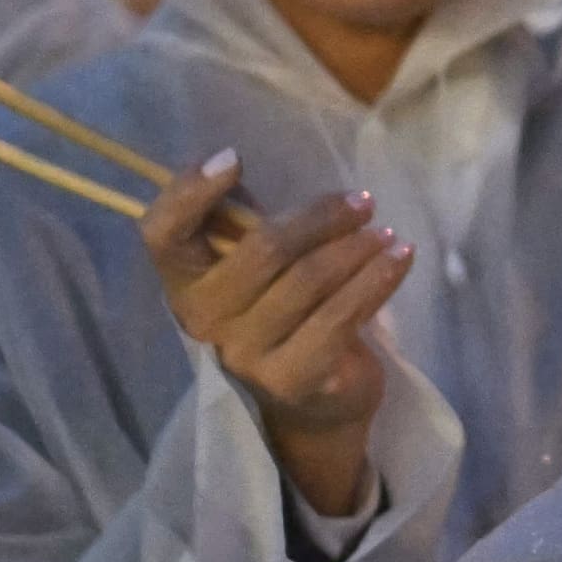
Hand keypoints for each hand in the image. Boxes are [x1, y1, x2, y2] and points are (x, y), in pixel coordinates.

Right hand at [139, 156, 407, 517]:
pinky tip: (400, 258)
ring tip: (385, 233)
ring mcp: (246, 354)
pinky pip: (341, 315)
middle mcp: (204, 320)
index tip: (233, 158)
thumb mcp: (254, 266)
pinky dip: (378, 279)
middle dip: (321, 217)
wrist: (311, 403)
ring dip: (358, 247)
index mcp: (185, 283)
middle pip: (262, 249)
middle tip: (363, 203)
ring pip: (310, 279)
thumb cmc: (280, 314)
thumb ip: (240, 223)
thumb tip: (232, 164)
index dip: (189, 193)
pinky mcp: (293, 378)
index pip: (162, 234)